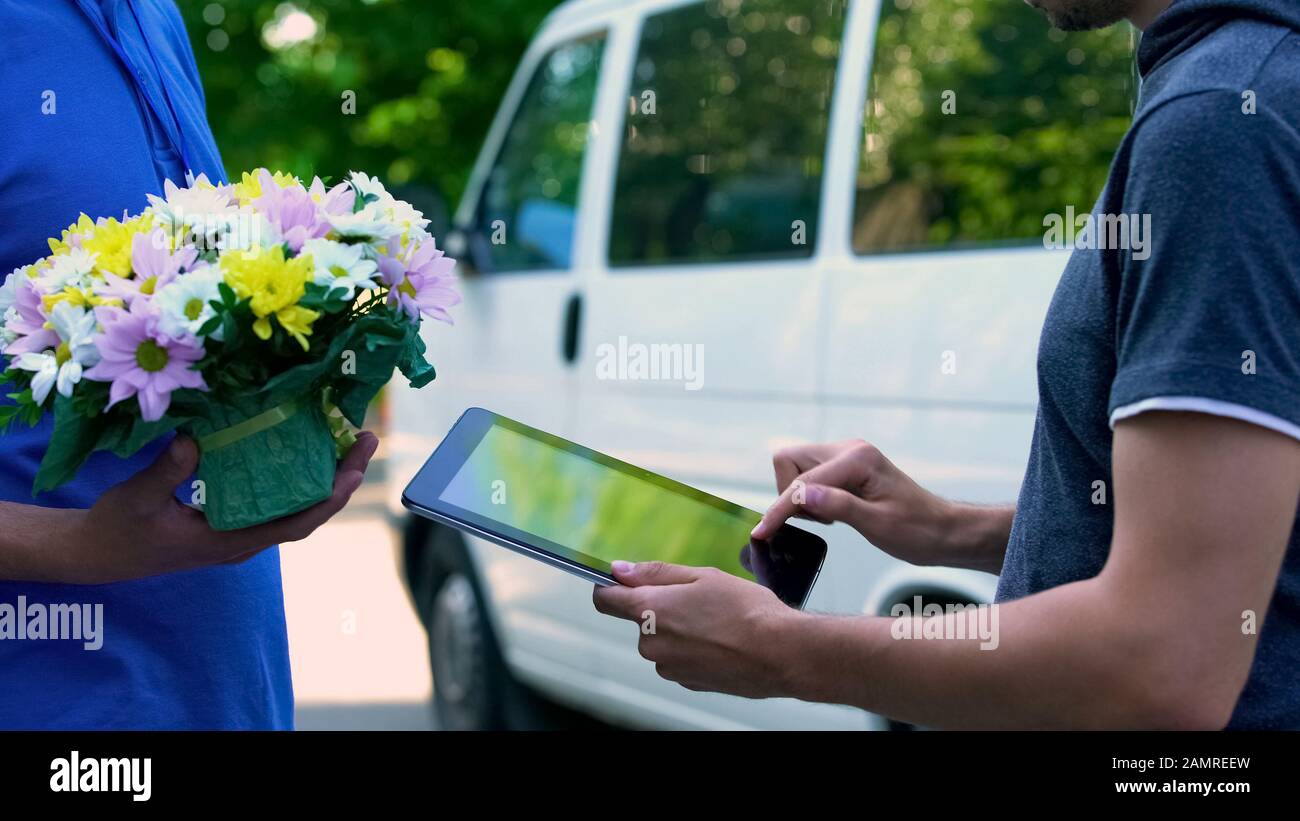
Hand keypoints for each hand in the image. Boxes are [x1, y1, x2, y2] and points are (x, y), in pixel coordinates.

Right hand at [69, 431, 378, 583]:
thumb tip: (194, 441)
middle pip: (308, 513)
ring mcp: (239, 533)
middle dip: (341, 478)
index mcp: (229, 542)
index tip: (355, 468)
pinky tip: (301, 450)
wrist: (97, 553)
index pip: (297, 524)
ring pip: (295, 508)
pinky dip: (295, 478)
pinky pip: (275, 502)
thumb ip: (165, 472)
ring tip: (346, 438)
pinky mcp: (230, 522)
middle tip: (365, 438)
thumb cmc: (117, 529)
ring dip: (324, 477)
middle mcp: (244, 541)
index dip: (330, 498)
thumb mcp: (136, 498)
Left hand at [592, 560, 799, 697]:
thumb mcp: (701, 577)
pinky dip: (693, 649)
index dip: (610, 587)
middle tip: (698, 599)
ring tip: (716, 621)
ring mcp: (668, 666)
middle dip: (661, 609)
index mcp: (649, 611)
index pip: (604, 600)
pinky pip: (680, 659)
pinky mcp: (686, 682)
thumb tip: (620, 571)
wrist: (780, 652)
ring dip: (679, 630)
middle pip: (640, 621)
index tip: (621, 582)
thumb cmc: (746, 611)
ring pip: (663, 640)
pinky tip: (720, 641)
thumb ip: (655, 573)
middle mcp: (651, 643)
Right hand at [750, 439, 957, 565]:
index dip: (779, 509)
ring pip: (795, 467)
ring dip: (799, 496)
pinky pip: (809, 475)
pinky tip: (832, 514)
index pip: (801, 482)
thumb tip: (797, 497)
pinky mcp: (846, 468)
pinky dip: (809, 496)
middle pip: (789, 461)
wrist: (943, 531)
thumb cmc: (917, 531)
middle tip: (818, 522)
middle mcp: (849, 449)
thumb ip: (837, 506)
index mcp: (857, 459)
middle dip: (788, 494)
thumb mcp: (877, 524)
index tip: (761, 533)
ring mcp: (847, 456)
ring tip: (830, 520)